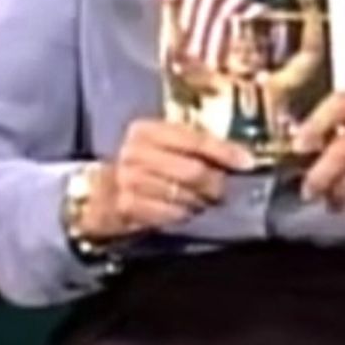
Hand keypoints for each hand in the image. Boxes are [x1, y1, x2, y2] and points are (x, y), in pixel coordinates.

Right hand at [85, 120, 254, 239]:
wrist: (97, 194)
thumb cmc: (142, 167)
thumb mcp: (161, 147)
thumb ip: (194, 147)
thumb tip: (240, 157)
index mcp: (147, 130)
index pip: (195, 139)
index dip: (224, 152)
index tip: (247, 163)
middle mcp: (135, 152)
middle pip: (192, 170)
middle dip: (214, 183)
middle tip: (222, 190)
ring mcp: (128, 180)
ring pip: (183, 194)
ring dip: (199, 202)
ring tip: (201, 201)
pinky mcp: (126, 206)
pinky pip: (169, 213)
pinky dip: (182, 215)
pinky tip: (184, 212)